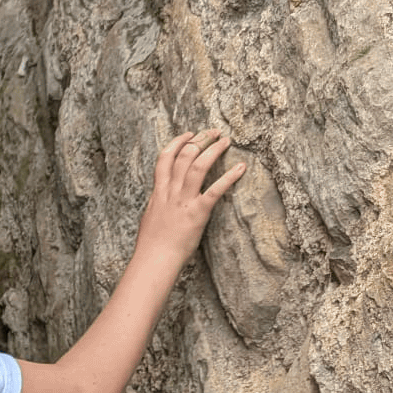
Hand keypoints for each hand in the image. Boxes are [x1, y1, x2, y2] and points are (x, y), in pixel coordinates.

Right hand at [136, 129, 244, 267]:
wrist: (154, 260)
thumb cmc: (152, 245)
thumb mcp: (151, 218)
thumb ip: (158, 204)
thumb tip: (160, 199)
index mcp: (159, 193)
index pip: (165, 159)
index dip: (177, 143)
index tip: (189, 134)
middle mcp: (171, 192)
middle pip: (184, 156)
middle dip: (200, 140)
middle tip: (213, 132)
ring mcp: (184, 201)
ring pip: (197, 166)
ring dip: (213, 150)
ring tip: (225, 141)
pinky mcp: (198, 213)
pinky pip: (215, 190)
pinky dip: (229, 177)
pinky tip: (241, 168)